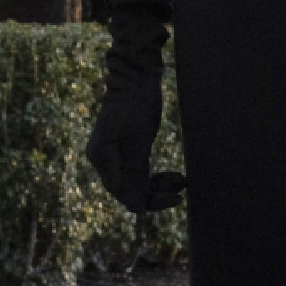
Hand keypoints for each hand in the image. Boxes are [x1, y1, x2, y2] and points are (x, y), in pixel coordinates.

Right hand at [88, 71, 185, 212]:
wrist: (135, 76)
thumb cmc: (135, 105)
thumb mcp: (138, 141)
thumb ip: (136, 174)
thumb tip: (137, 208)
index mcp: (102, 158)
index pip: (124, 193)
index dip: (150, 200)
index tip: (176, 197)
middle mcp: (103, 159)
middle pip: (130, 190)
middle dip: (156, 192)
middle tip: (182, 187)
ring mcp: (113, 153)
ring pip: (136, 182)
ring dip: (159, 185)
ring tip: (182, 179)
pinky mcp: (124, 147)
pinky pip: (139, 171)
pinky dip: (156, 175)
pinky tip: (174, 174)